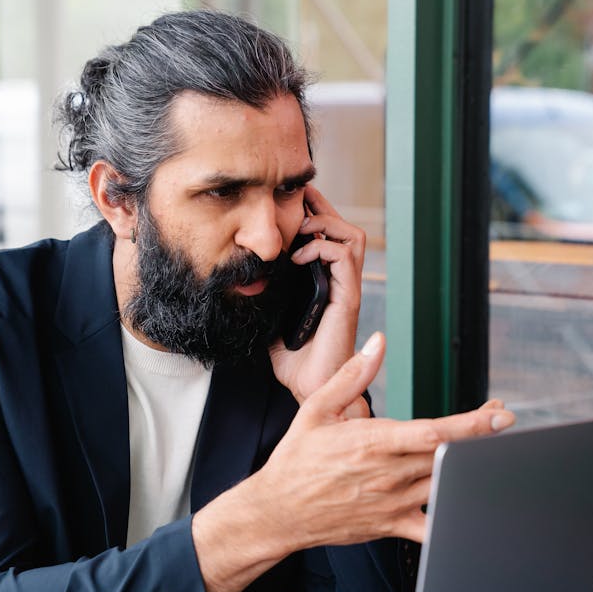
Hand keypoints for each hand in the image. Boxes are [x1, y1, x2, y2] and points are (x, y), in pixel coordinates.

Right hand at [259, 333, 515, 545]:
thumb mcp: (317, 408)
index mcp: (372, 442)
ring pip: (446, 485)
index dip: (472, 424)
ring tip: (488, 448)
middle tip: (500, 419)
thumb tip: (377, 343)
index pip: (432, 433)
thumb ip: (352, 375)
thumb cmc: (297, 460)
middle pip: (447, 455)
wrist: (278, 510)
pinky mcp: (391, 524)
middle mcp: (387, 474)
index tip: (498, 413)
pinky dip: (455, 518)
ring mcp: (392, 503)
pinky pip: (432, 529)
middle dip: (481, 437)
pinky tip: (469, 502)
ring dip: (472, 467)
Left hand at [269, 183, 366, 409]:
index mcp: (325, 282)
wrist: (309, 388)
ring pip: (352, 235)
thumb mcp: (271, 319)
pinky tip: (300, 257)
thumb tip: (241, 280)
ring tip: (301, 231)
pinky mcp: (349, 298)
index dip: (313, 215)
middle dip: (322, 208)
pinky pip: (344, 256)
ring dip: (326, 224)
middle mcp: (340, 282)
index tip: (290, 203)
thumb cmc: (294, 360)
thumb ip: (265, 297)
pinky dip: (322, 248)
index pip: (327, 237)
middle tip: (297, 203)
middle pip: (343, 227)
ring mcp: (347, 288)